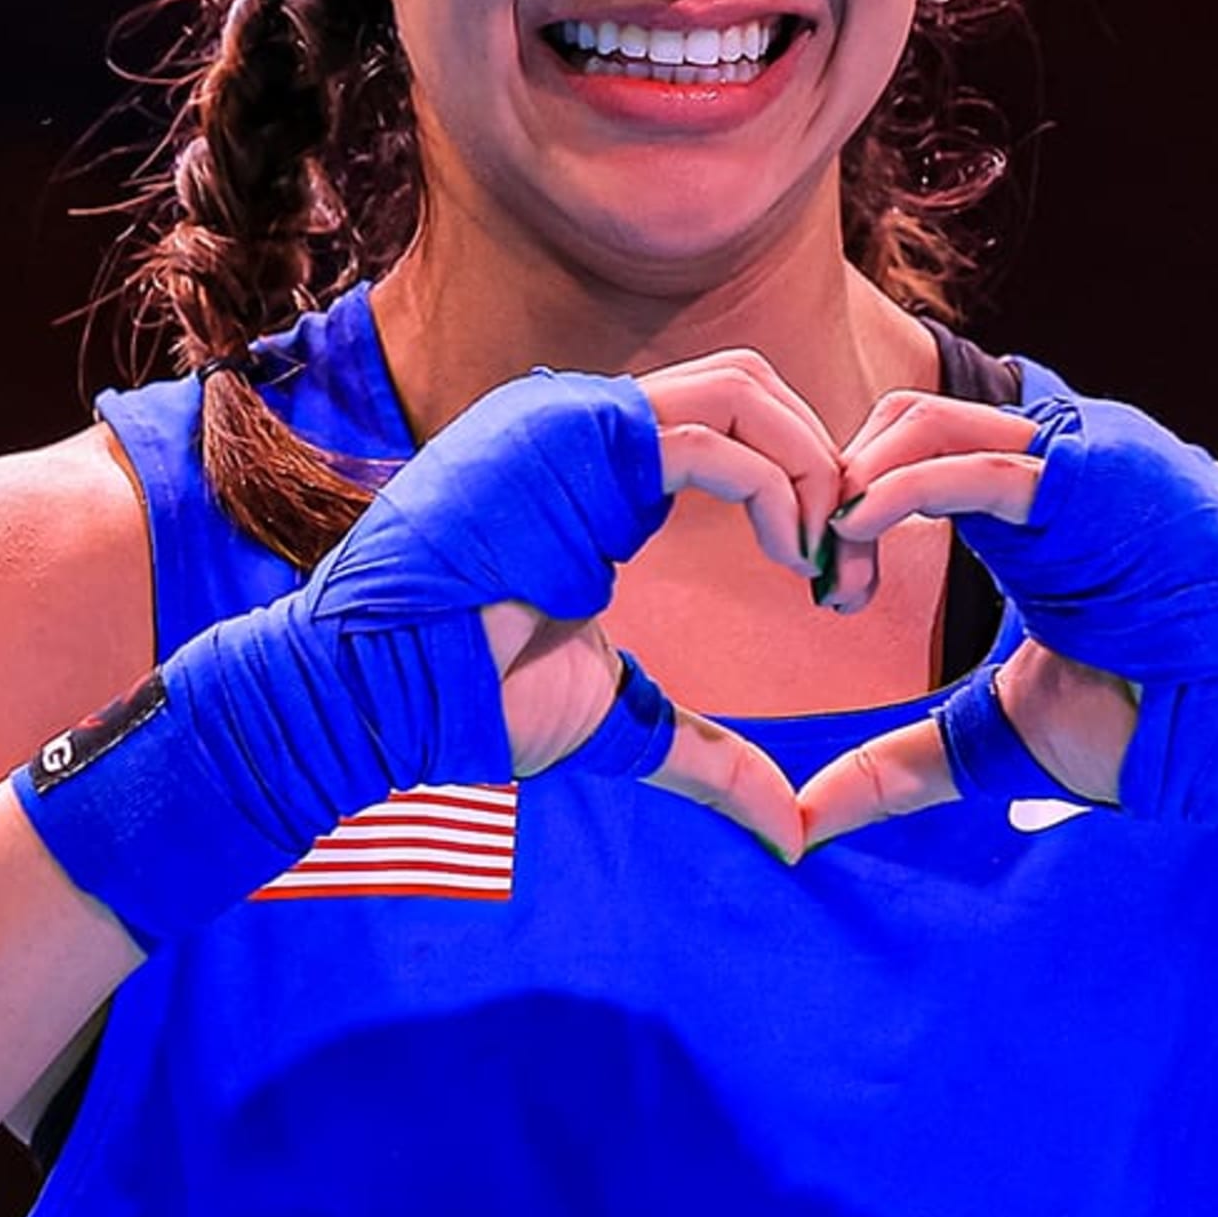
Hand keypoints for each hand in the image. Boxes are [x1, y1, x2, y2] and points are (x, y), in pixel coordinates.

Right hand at [481, 347, 849, 856]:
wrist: (374, 695)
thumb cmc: (470, 699)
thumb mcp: (618, 717)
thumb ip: (705, 752)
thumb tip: (787, 831)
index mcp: (593, 467)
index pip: (729, 423)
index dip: (798, 486)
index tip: (826, 579)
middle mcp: (584, 423)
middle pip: (750, 385)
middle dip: (823, 463)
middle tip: (843, 563)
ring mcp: (574, 420)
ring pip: (743, 390)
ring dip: (810, 468)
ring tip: (819, 558)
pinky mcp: (572, 436)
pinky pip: (711, 438)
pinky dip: (774, 488)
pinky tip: (784, 554)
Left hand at [791, 388, 1217, 1011]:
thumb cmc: (1147, 731)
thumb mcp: (996, 734)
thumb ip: (899, 763)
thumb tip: (801, 822)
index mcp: (1030, 506)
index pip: (907, 453)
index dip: (849, 504)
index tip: (824, 589)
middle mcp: (1055, 463)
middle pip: (901, 421)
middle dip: (838, 484)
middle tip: (816, 569)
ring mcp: (1084, 460)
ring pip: (930, 422)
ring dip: (861, 482)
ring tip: (835, 559)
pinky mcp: (1105, 479)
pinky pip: (983, 464)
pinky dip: (907, 489)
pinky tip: (862, 534)